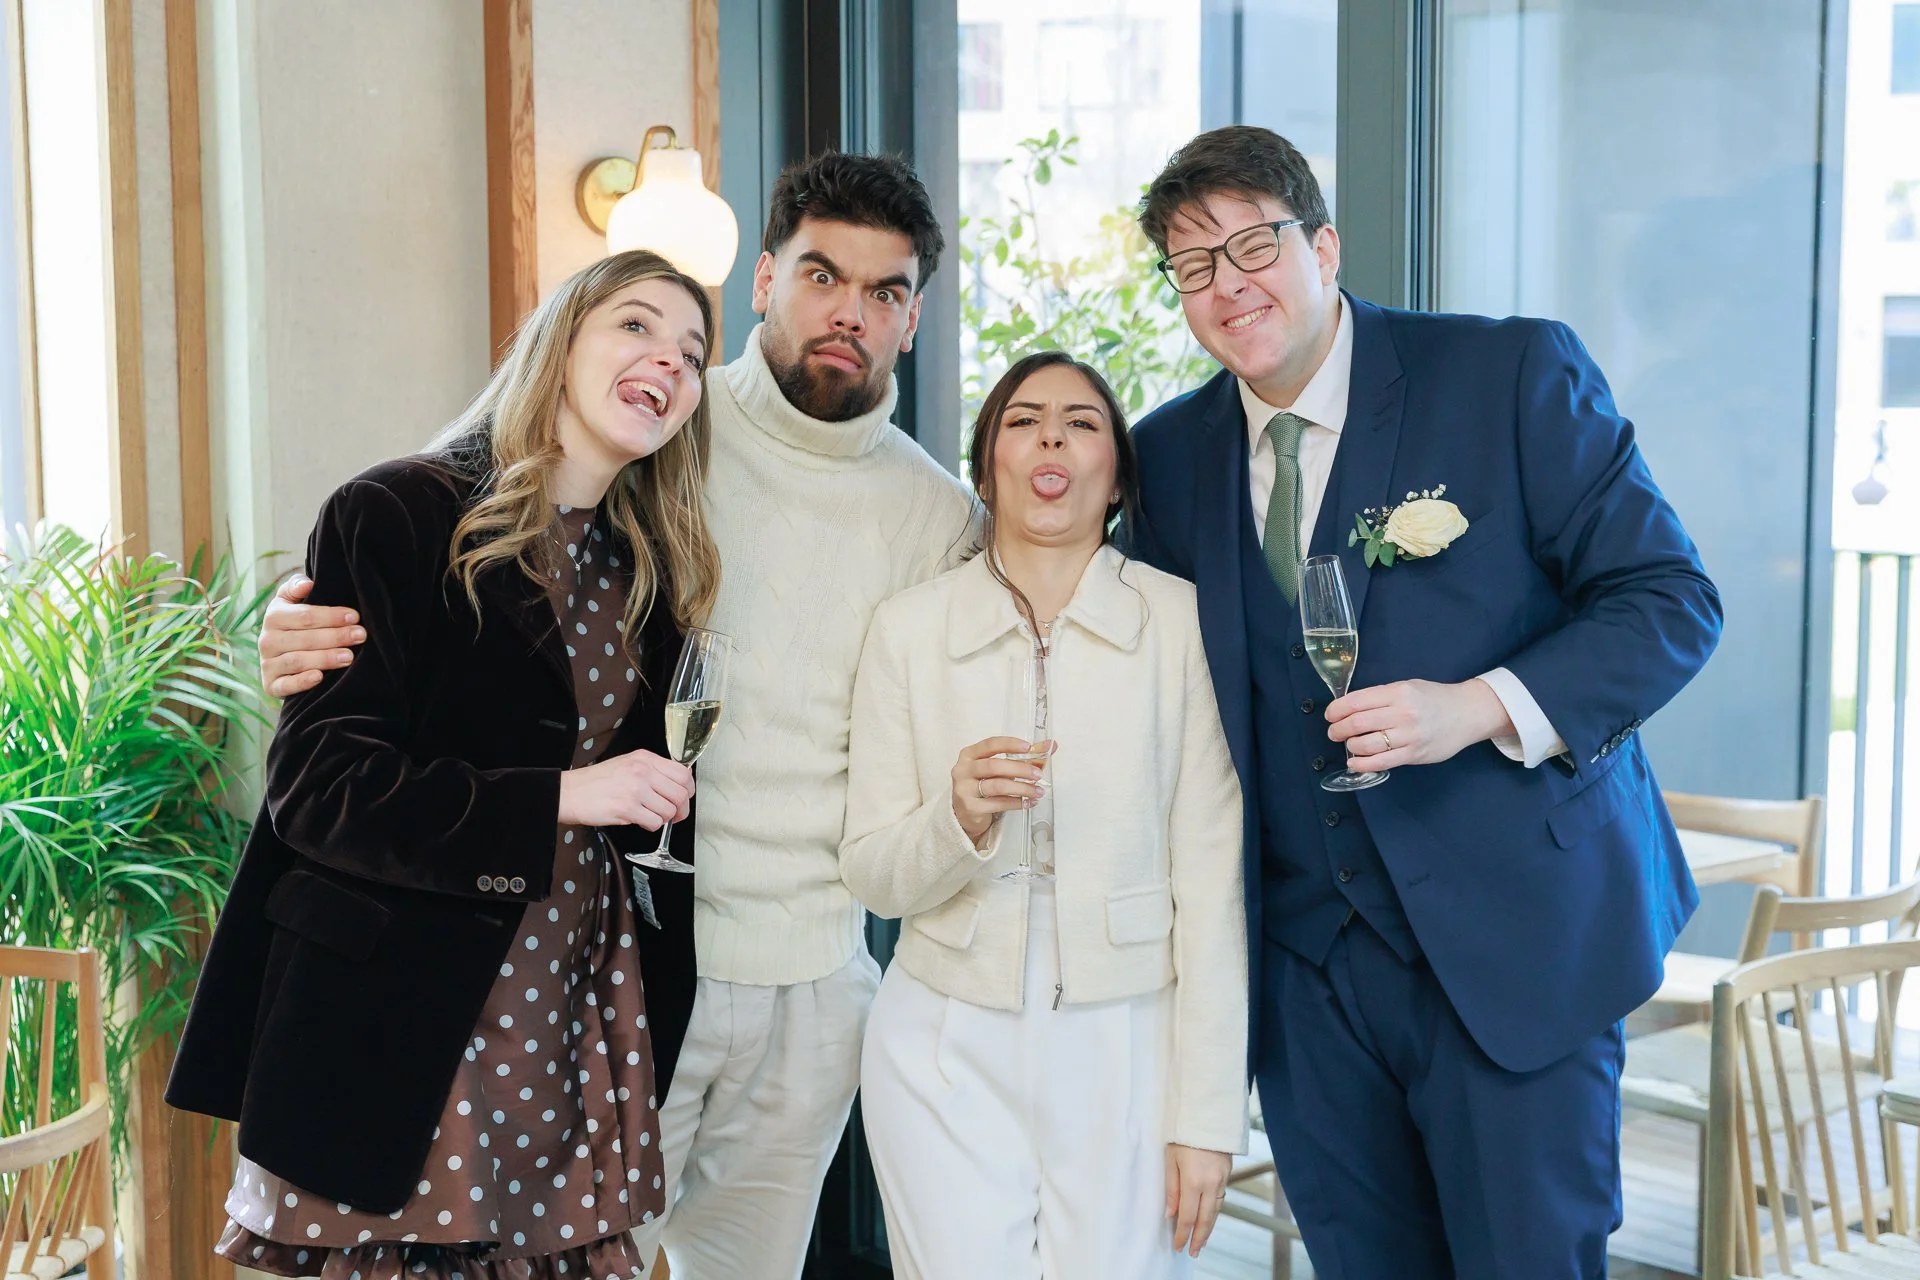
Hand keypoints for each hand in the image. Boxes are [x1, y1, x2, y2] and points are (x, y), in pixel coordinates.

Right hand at [260, 574, 365, 697]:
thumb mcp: (291, 602)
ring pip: (297, 660)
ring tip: (349, 656)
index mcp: (274, 617)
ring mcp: (268, 664)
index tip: (355, 616)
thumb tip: (307, 584)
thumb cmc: (295, 625)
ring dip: (324, 658)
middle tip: (360, 635)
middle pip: (305, 639)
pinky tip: (320, 677)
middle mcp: (267, 640)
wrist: (280, 657)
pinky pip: (285, 685)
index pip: (305, 616)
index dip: (331, 616)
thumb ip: (296, 587)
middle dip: (335, 636)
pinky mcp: (271, 685)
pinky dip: (302, 682)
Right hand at [557, 751, 693, 829]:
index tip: (684, 799)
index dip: (688, 790)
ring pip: (669, 810)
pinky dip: (651, 826)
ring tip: (651, 816)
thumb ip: (651, 770)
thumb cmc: (596, 781)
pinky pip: (654, 823)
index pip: (683, 774)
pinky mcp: (627, 808)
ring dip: (664, 819)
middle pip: (681, 794)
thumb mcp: (627, 763)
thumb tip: (675, 786)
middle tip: (673, 815)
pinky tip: (641, 820)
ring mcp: (636, 790)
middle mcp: (643, 771)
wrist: (569, 792)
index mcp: (645, 758)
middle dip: (680, 810)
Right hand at [950, 737, 1051, 845]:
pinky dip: (1016, 803)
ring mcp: (965, 789)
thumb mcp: (997, 768)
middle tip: (1038, 774)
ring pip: (998, 786)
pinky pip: (998, 803)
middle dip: (1020, 769)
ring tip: (1037, 791)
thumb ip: (1021, 756)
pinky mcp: (970, 807)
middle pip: (994, 765)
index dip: (1010, 744)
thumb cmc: (983, 784)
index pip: (990, 744)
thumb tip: (1050, 746)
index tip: (1028, 747)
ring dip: (1022, 788)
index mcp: (969, 754)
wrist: (965, 812)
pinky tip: (1028, 802)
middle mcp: (963, 770)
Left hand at [1165, 1144, 1231, 1256]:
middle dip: (1199, 1238)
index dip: (1183, 1234)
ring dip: (1208, 1228)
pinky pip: (1221, 1198)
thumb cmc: (1184, 1134)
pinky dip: (1214, 1212)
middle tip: (1193, 1253)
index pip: (1188, 1217)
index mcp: (1193, 1181)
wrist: (1209, 1115)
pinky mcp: (1228, 1173)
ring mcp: (1222, 1179)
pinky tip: (1209, 1217)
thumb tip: (1171, 1213)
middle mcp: (1211, 1184)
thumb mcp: (1170, 1159)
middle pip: (1206, 1219)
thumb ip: (1171, 1188)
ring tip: (1201, 1240)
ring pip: (1216, 1211)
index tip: (1178, 1246)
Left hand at [1325, 677, 1513, 771]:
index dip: (1336, 710)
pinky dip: (1362, 764)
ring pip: (1366, 745)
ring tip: (1349, 744)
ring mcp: (1409, 736)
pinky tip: (1355, 762)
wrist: (1467, 713)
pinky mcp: (1414, 754)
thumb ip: (1380, 697)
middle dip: (1338, 729)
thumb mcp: (1407, 687)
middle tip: (1333, 732)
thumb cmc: (1433, 699)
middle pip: (1357, 723)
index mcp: (1398, 692)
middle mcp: (1403, 713)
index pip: (1356, 701)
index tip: (1330, 715)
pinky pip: (1381, 762)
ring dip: (1350, 746)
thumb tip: (1348, 708)